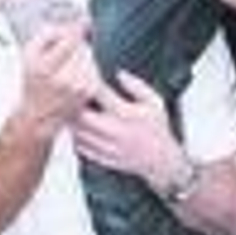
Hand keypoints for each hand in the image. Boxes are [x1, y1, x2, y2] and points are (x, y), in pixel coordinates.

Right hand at [17, 18, 100, 132]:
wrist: (38, 114)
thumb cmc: (33, 81)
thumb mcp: (29, 53)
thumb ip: (46, 34)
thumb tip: (67, 25)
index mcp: (46, 68)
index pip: (71, 40)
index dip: (78, 27)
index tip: (84, 19)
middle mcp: (65, 79)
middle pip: (81, 46)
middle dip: (74, 44)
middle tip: (61, 53)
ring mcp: (79, 87)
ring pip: (89, 55)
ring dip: (81, 56)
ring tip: (65, 66)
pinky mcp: (90, 91)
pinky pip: (94, 67)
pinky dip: (87, 66)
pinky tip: (74, 74)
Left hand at [72, 69, 185, 188]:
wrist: (162, 160)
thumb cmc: (158, 130)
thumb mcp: (154, 102)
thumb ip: (136, 86)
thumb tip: (120, 74)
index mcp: (126, 114)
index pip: (101, 94)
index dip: (91, 82)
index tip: (88, 76)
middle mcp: (115, 131)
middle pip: (83, 116)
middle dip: (75, 105)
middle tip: (73, 96)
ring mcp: (108, 146)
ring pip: (79, 134)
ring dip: (73, 122)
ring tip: (73, 112)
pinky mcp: (104, 158)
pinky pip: (82, 149)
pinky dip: (76, 139)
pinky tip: (78, 131)